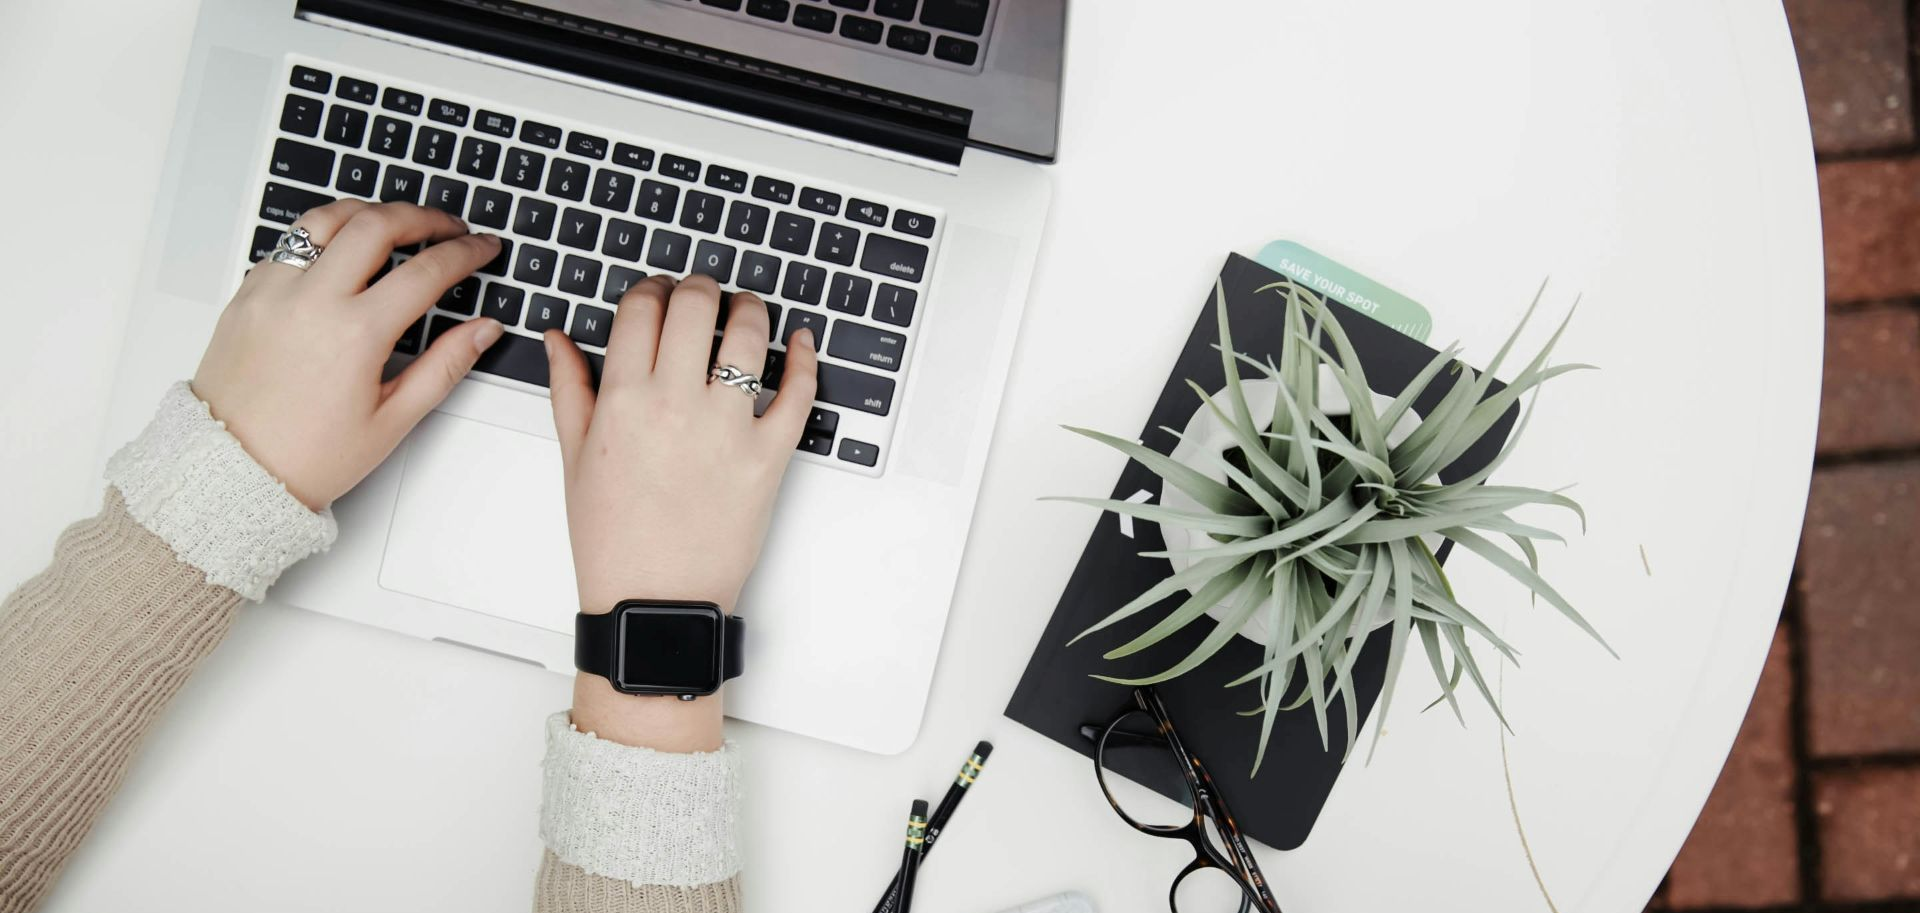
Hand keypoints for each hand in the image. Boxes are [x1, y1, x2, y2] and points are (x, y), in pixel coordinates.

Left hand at [193, 201, 504, 508]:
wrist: (231, 471)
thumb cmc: (307, 456)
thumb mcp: (392, 420)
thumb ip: (445, 366)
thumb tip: (482, 330)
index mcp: (354, 334)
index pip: (426, 271)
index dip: (465, 252)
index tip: (482, 248)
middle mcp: (311, 301)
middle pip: (377, 224)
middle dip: (423, 217)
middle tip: (448, 226)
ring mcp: (273, 291)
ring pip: (326, 219)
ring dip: (369, 213)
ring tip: (395, 223)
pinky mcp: (247, 294)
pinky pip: (290, 244)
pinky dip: (324, 237)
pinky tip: (343, 253)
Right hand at [545, 274, 816, 749]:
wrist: (656, 602)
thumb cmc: (613, 540)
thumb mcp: (574, 460)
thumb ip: (569, 389)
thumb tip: (559, 339)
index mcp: (623, 401)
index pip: (641, 309)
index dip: (651, 289)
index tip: (657, 294)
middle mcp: (676, 406)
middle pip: (695, 306)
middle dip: (699, 287)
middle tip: (702, 293)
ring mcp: (727, 429)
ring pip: (749, 336)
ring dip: (749, 309)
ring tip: (745, 310)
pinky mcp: (770, 456)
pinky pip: (798, 393)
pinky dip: (805, 358)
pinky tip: (800, 342)